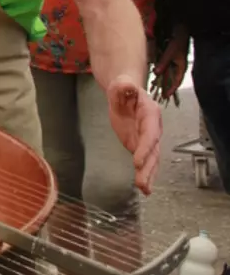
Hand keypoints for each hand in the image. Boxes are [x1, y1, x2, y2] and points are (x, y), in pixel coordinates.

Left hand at [106, 76, 161, 195]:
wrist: (125, 93)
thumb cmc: (123, 88)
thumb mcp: (121, 84)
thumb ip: (122, 87)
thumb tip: (126, 87)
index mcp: (150, 113)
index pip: (150, 133)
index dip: (145, 147)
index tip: (137, 162)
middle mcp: (153, 128)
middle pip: (153, 151)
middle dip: (148, 168)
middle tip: (142, 183)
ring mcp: (147, 138)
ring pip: (151, 160)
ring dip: (148, 175)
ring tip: (145, 190)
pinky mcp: (139, 145)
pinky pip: (144, 162)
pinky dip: (144, 173)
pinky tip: (144, 188)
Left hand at [153, 29, 188, 100]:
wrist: (179, 30)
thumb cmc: (177, 41)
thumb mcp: (170, 52)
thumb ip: (163, 62)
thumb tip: (156, 73)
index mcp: (181, 67)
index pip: (177, 82)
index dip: (171, 90)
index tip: (166, 96)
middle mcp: (177, 67)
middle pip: (171, 80)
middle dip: (165, 87)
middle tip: (158, 94)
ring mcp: (173, 63)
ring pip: (167, 74)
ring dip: (161, 80)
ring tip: (153, 86)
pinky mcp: (168, 58)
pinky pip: (164, 68)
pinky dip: (159, 71)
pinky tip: (153, 73)